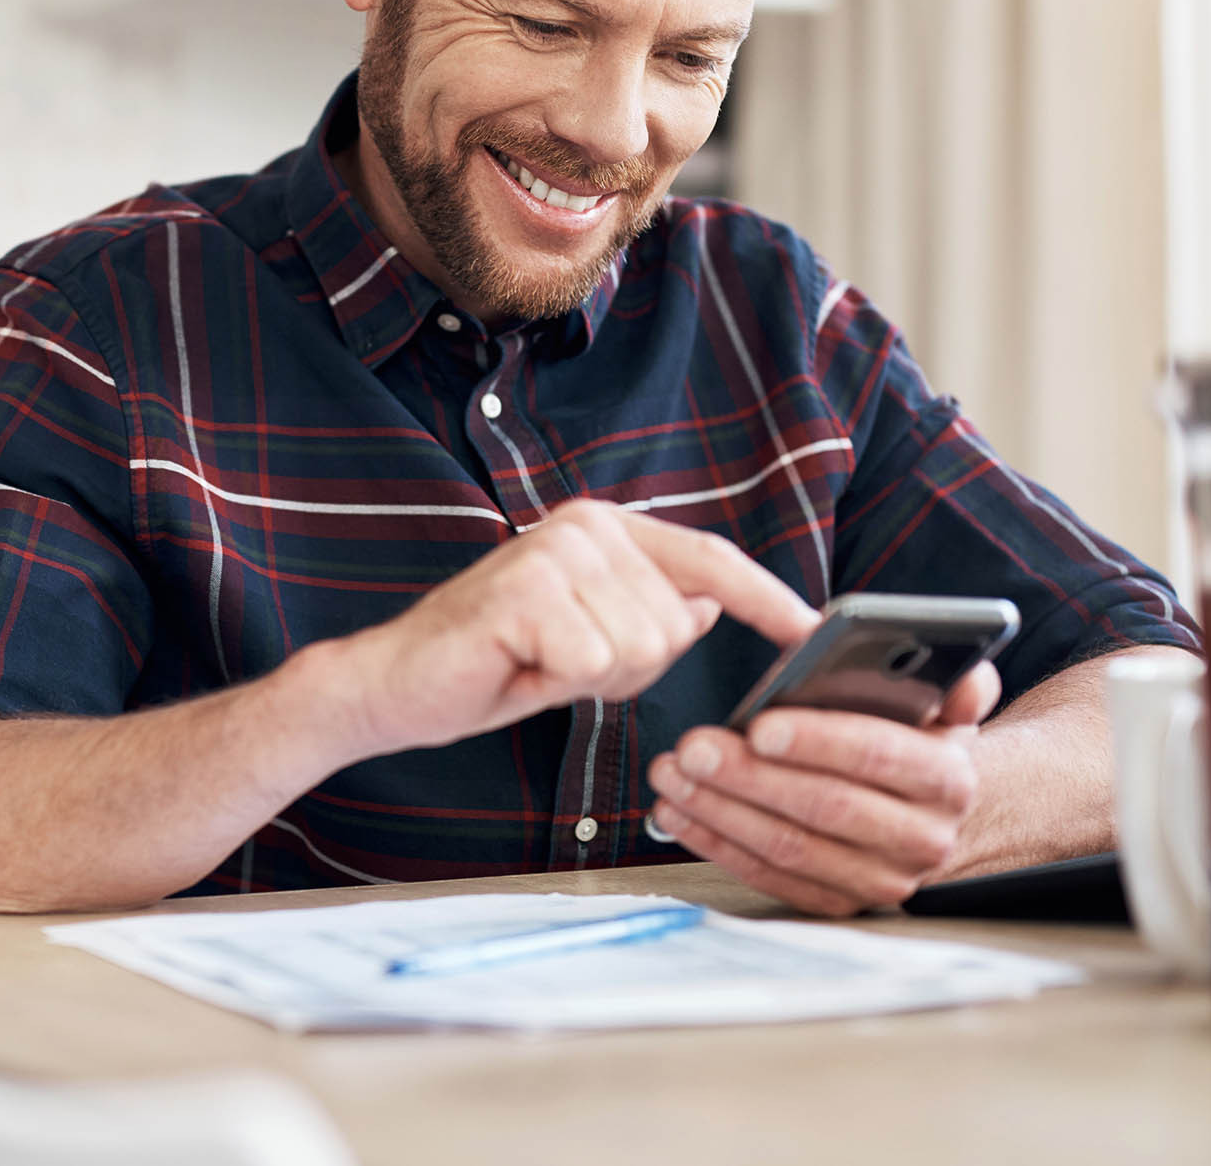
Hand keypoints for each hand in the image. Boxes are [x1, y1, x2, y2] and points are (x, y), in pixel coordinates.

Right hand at [342, 500, 819, 755]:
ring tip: (536, 663)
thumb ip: (649, 613)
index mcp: (604, 528)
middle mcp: (584, 525)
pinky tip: (516, 666)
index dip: (766, 599)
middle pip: (676, 623)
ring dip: (592, 678)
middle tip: (560, 663)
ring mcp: (554, 552)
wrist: (397, 684)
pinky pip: (594, 665)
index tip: (814, 632)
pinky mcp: (527, 592)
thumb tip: (709, 605)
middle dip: (629, 668)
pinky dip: (558, 685)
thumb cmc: (493, 663)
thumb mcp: (589, 641)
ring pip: (641, 648)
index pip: (709, 558)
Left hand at [645, 662, 999, 915]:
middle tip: (694, 746)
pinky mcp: (837, 903)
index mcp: (948, 779)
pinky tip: (679, 811)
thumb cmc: (917, 743)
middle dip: (751, 775)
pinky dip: (716, 842)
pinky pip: (768, 876)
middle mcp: (922, 839)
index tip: (760, 724)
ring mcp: (879, 879)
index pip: (882, 756)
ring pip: (789, 846)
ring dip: (720, 809)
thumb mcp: (944, 706)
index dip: (818, 740)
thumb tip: (950, 668)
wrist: (931, 813)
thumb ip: (953, 680)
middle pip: (826, 807)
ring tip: (673, 771)